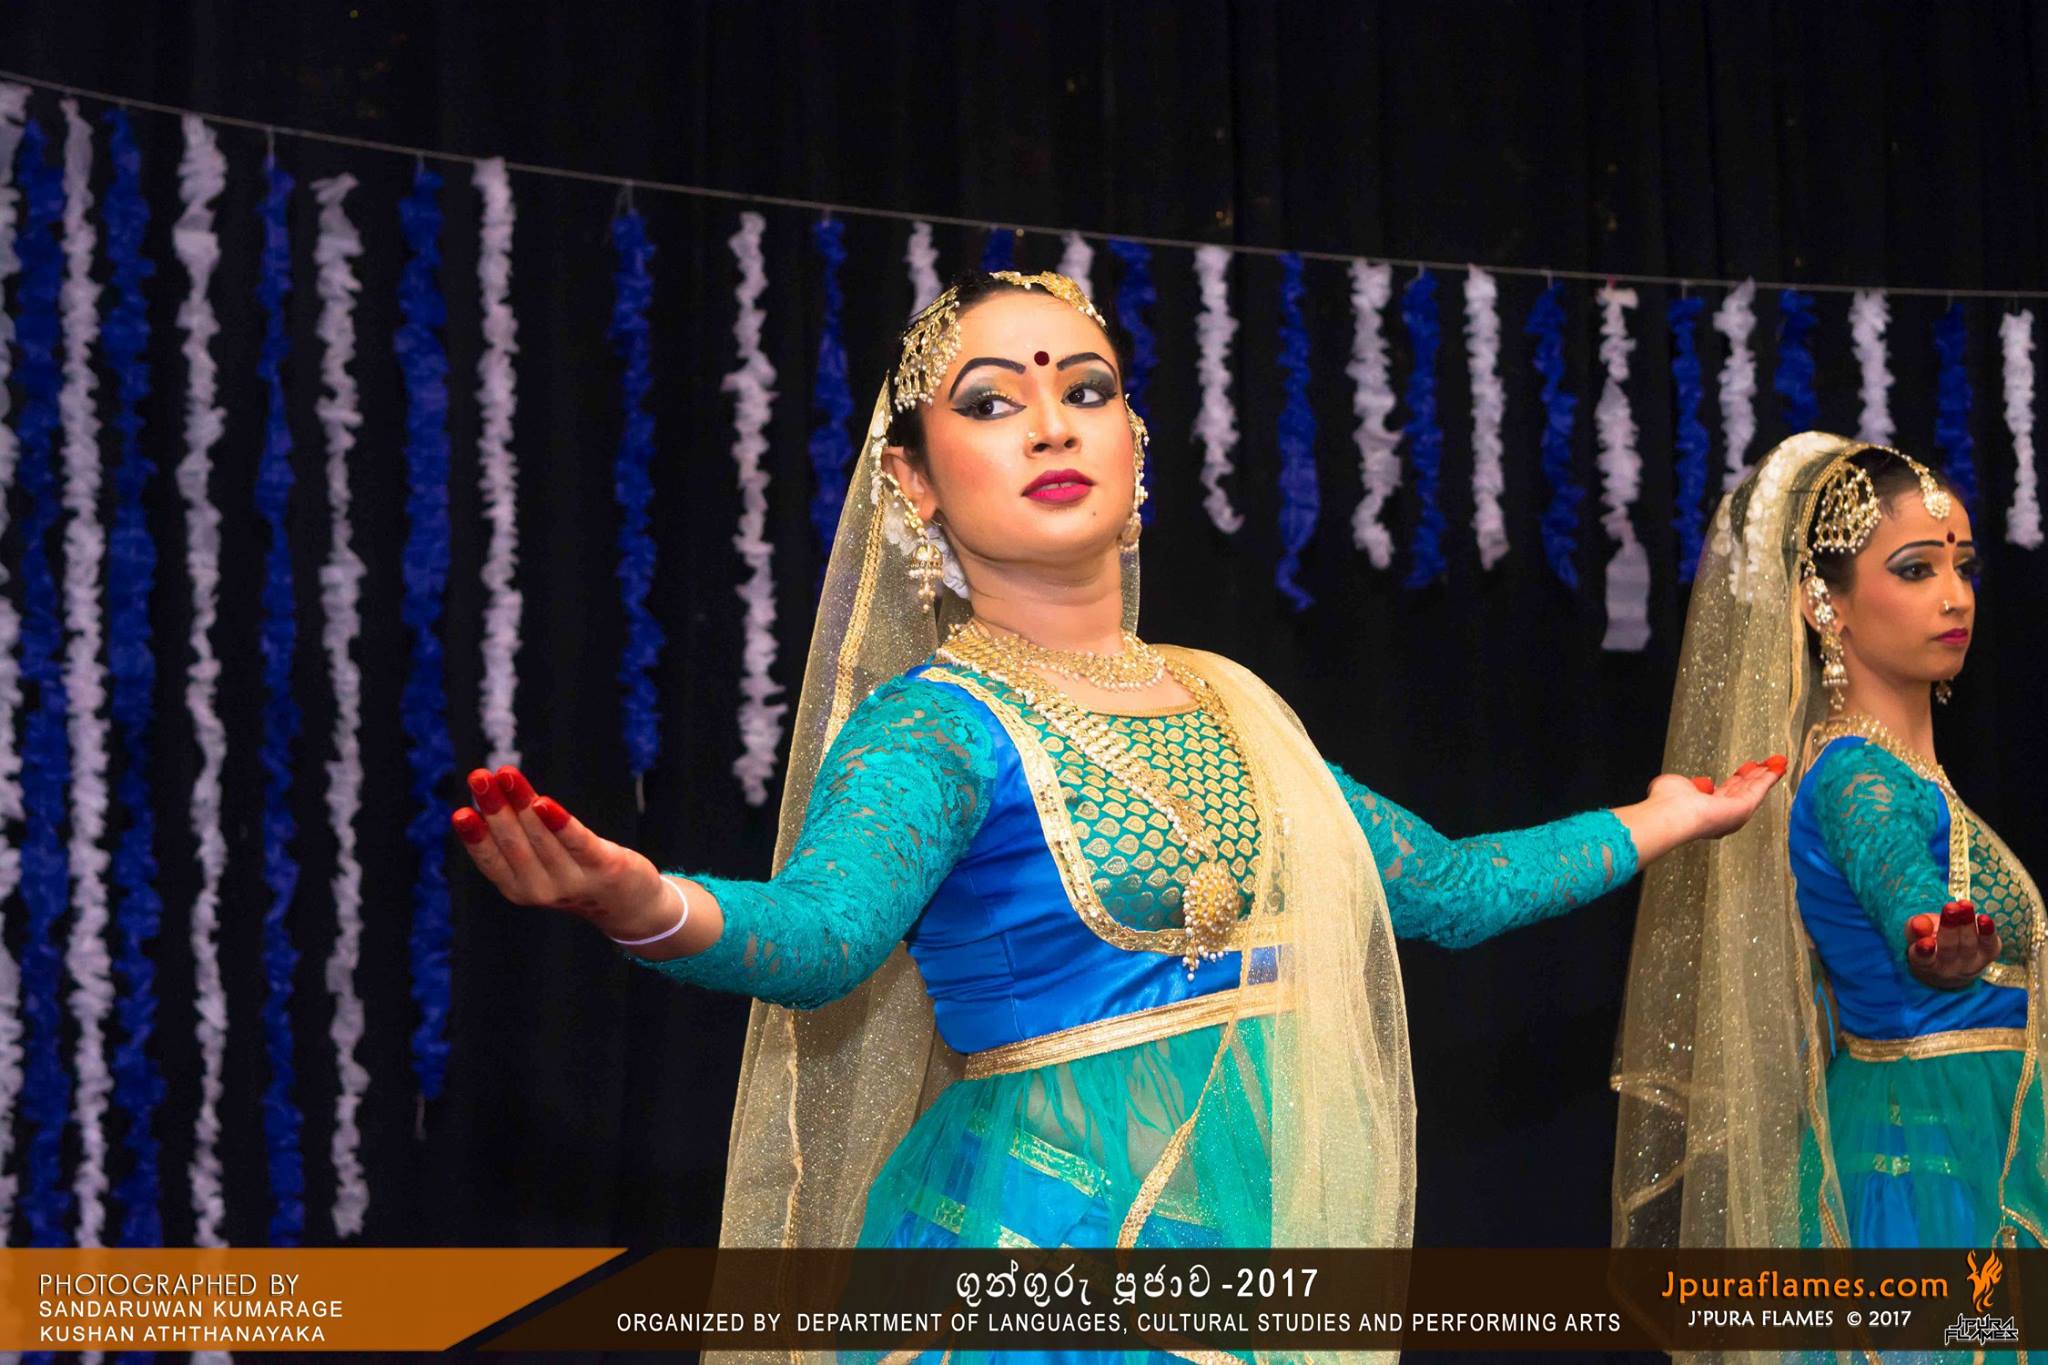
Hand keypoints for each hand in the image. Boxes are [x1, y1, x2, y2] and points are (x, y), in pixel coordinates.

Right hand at [450, 765, 673, 938]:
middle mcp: (543, 890)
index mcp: (519, 888)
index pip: (492, 861)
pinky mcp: (604, 867)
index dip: (475, 837)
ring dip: (522, 802)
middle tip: (479, 777)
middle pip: (514, 844)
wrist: (628, 903)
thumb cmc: (575, 872)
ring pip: (542, 838)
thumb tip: (486, 794)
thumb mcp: (541, 861)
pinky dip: (559, 823)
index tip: (460, 812)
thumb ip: (517, 836)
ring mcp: (574, 881)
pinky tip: (543, 801)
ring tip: (505, 775)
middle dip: (495, 808)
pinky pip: (578, 842)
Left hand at [1616, 755, 1786, 864]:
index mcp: (1705, 809)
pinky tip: (1777, 768)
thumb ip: (1688, 785)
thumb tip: (1698, 784)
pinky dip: (1770, 778)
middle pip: (1743, 791)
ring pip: (1753, 790)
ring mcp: (1733, 813)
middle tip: (1766, 764)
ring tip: (1777, 762)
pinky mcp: (1743, 809)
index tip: (1746, 769)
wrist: (1672, 813)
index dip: (1738, 779)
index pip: (1725, 792)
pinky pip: (1759, 791)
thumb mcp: (1676, 786)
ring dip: (1766, 775)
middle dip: (1756, 776)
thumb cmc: (1667, 803)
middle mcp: (1721, 814)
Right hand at [1904, 901, 1999, 988]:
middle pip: (1948, 948)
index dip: (1924, 952)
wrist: (1952, 963)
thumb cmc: (1929, 943)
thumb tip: (1919, 922)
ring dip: (1967, 924)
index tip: (1926, 942)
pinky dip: (1988, 932)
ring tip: (1965, 905)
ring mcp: (1970, 964)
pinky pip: (1990, 946)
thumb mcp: (1916, 935)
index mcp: (1926, 965)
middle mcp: (1948, 969)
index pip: (1923, 960)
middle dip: (1949, 928)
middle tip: (1950, 908)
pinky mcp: (1988, 956)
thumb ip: (1916, 929)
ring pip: (1969, 945)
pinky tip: (1984, 918)